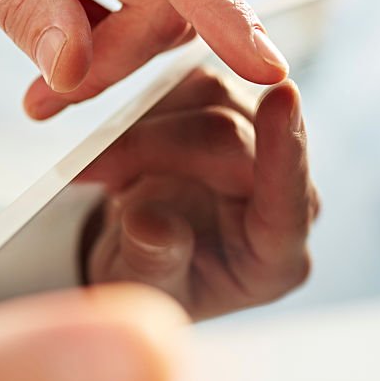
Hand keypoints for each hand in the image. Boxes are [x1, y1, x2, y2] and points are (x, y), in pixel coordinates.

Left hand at [0, 0, 288, 119]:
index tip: (264, 66)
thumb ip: (20, 5)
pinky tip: (72, 48)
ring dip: (117, 58)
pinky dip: (120, 45)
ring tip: (47, 84)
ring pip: (171, 14)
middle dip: (116, 59)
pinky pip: (162, 11)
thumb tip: (73, 70)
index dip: (219, 11)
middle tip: (46, 100)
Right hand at [79, 69, 318, 319]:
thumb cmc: (154, 283)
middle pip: (231, 141)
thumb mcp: (146, 293)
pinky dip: (151, 108)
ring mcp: (266, 150)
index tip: (283, 95)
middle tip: (89, 169)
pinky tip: (125, 146)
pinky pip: (200, 87)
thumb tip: (152, 223)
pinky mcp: (240, 115)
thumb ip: (154, 262)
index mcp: (276, 256)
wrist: (143, 259)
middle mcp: (286, 198)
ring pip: (215, 102)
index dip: (285, 148)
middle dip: (152, 147)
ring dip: (145, 125)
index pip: (290, 199)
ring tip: (103, 171)